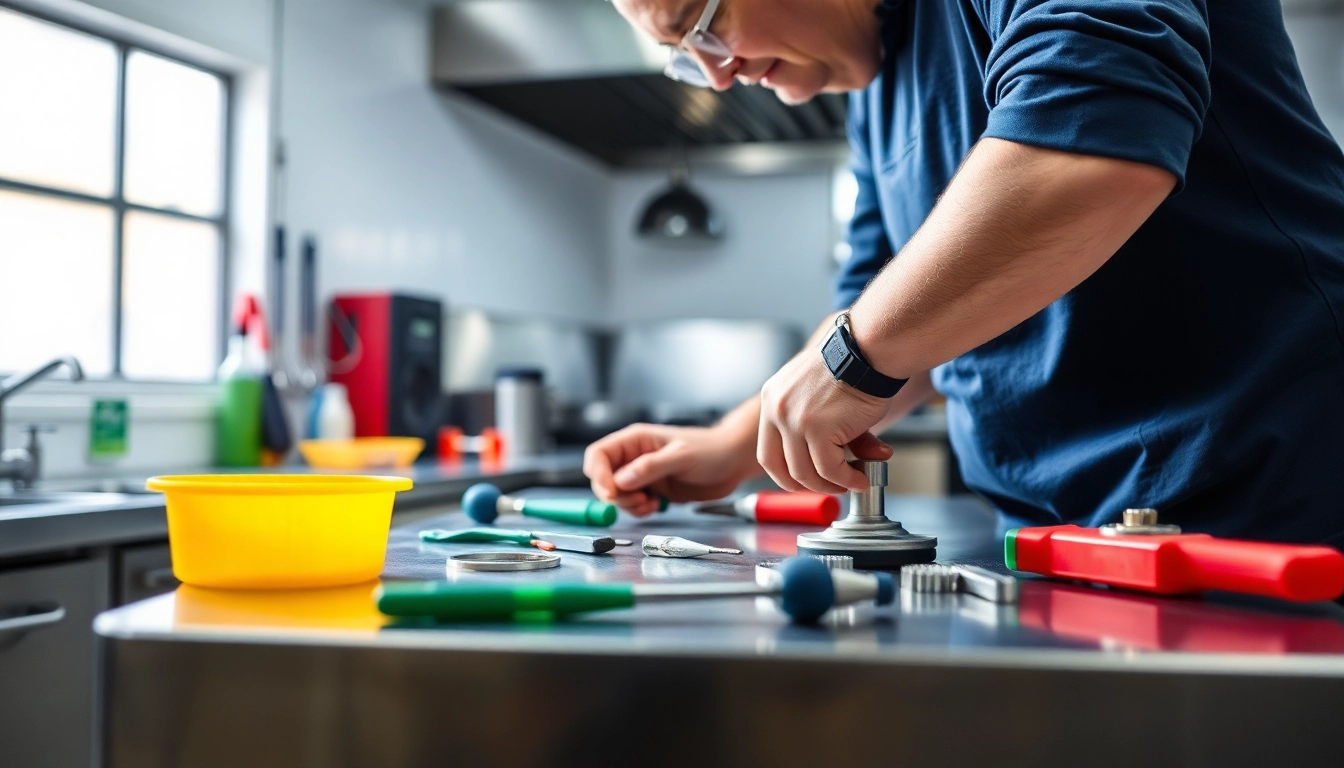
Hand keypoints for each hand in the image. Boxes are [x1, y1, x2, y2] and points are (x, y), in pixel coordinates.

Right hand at [583, 422, 759, 515]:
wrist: (732, 463)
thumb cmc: (710, 450)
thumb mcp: (681, 456)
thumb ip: (650, 467)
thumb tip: (620, 480)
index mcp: (635, 440)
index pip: (599, 455)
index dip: (598, 475)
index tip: (611, 493)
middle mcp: (634, 457)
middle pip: (602, 478)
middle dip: (614, 495)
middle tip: (638, 501)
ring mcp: (642, 475)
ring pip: (616, 495)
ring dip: (628, 505)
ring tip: (651, 503)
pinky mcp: (652, 490)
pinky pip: (632, 505)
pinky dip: (639, 510)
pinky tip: (657, 505)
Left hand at [758, 349, 892, 493]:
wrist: (869, 349)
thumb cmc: (855, 366)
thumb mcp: (826, 398)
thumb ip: (828, 433)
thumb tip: (846, 466)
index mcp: (773, 399)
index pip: (768, 450)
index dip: (785, 472)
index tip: (804, 481)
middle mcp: (776, 409)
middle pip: (777, 466)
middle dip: (805, 485)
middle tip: (829, 487)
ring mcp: (793, 420)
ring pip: (804, 472)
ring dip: (830, 485)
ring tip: (851, 482)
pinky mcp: (816, 428)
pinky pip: (830, 468)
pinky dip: (846, 479)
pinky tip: (860, 478)